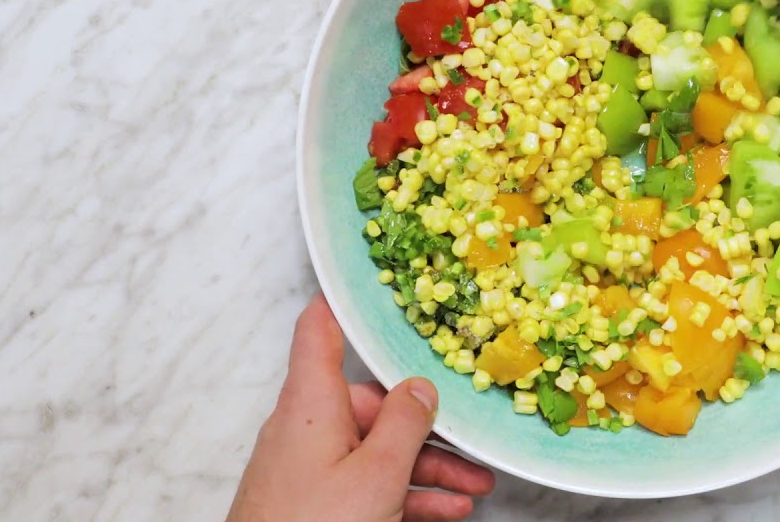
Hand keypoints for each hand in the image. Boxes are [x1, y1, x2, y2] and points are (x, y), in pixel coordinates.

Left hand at [227, 294, 494, 521]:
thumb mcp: (377, 474)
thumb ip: (405, 424)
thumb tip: (420, 387)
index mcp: (311, 403)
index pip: (319, 330)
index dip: (342, 299)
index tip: (369, 280)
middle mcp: (306, 427)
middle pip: (372, 403)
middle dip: (427, 423)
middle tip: (470, 440)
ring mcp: (308, 467)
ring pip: (376, 450)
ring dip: (428, 466)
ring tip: (473, 485)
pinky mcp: (314, 501)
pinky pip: (366, 483)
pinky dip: (405, 492)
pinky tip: (444, 508)